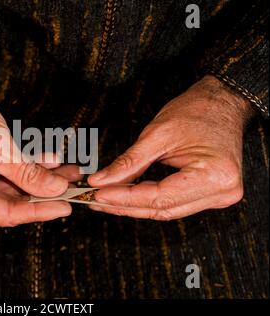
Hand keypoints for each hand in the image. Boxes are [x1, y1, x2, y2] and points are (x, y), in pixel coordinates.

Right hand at [0, 81, 80, 225]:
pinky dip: (28, 166)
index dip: (39, 211)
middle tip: (72, 188)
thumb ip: (28, 174)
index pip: (6, 215)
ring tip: (69, 172)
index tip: (65, 207)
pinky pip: (9, 172)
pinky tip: (51, 160)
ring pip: (14, 186)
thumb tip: (56, 190)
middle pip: (12, 202)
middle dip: (44, 192)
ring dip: (40, 177)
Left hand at [88, 75, 252, 219]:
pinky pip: (173, 203)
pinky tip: (124, 196)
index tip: (97, 193)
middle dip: (124, 205)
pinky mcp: (210, 194)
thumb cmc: (198, 111)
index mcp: (214, 176)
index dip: (124, 198)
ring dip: (133, 206)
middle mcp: (221, 192)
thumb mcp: (158, 134)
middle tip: (94, 199)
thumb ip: (129, 163)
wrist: (223, 102)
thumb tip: (101, 181)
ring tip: (104, 199)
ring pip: (166, 210)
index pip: (159, 197)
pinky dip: (147, 200)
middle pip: (162, 209)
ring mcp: (218, 196)